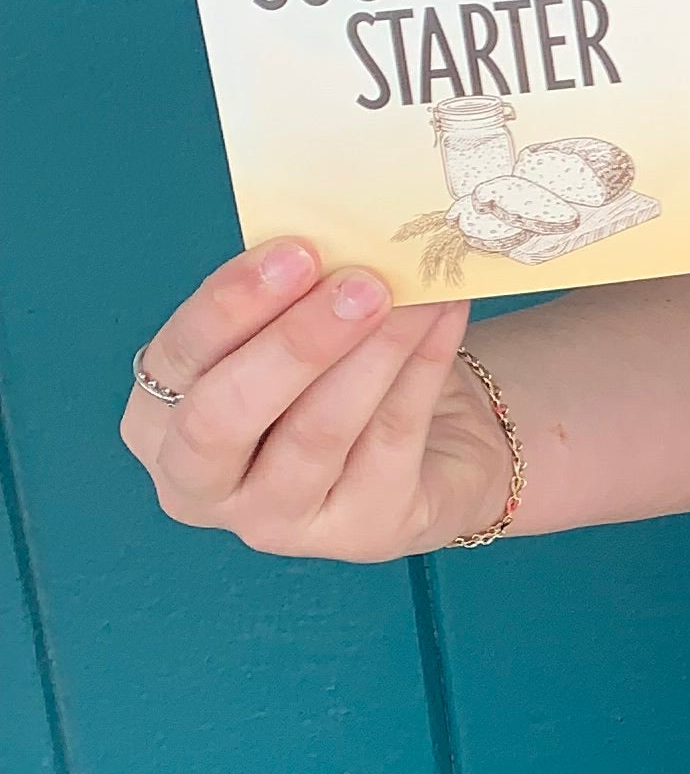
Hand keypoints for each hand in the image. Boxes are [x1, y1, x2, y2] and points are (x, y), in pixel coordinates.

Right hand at [120, 240, 506, 561]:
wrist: (431, 446)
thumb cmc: (335, 375)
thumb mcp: (290, 334)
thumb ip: (287, 299)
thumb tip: (331, 241)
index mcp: (161, 425)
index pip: (179, 361)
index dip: (231, 305)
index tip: (295, 252)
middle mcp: (203, 486)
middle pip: (225, 418)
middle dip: (293, 344)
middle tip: (359, 284)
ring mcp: (278, 521)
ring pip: (317, 432)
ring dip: (372, 352)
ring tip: (413, 295)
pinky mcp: (362, 531)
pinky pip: (391, 439)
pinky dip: (423, 368)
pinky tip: (444, 316)